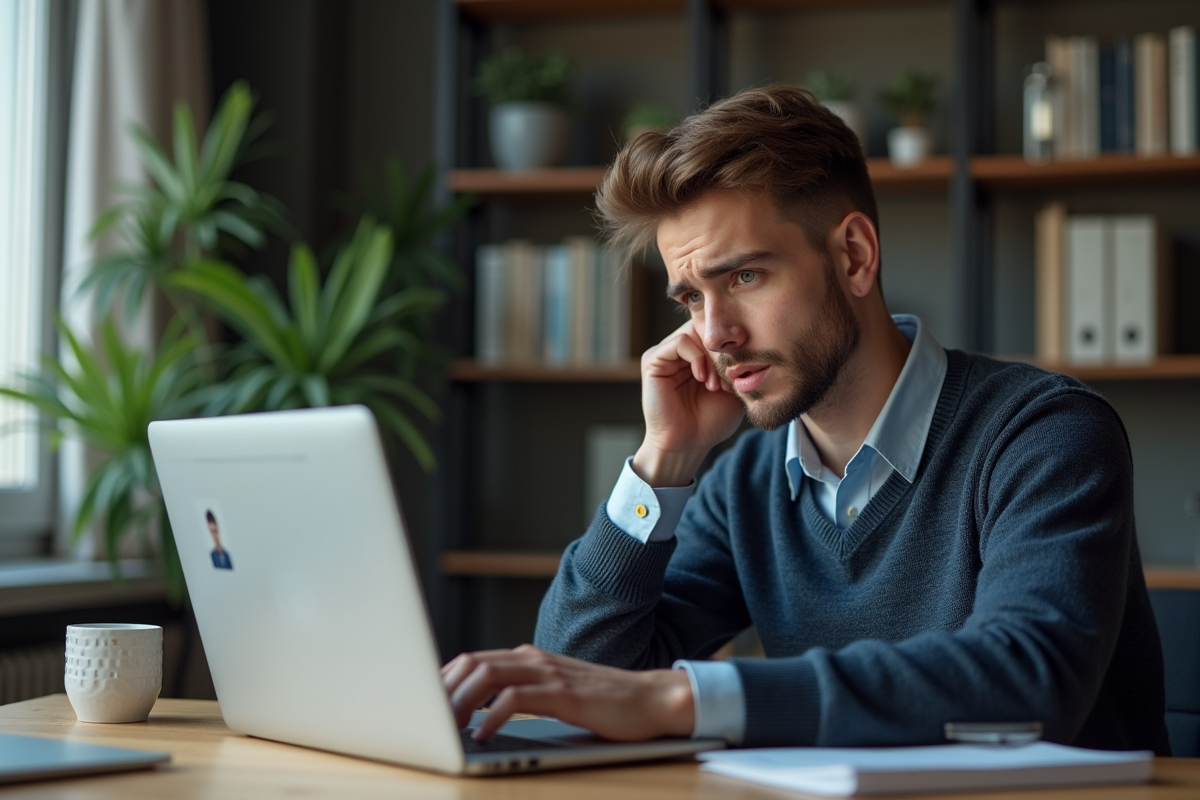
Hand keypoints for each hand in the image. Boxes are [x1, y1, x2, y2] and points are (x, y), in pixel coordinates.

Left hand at [441, 645, 694, 741]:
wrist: (650, 699)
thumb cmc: (603, 702)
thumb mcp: (554, 693)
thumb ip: (523, 692)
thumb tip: (480, 710)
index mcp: (528, 657)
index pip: (472, 660)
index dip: (443, 681)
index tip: (424, 705)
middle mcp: (534, 659)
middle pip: (472, 663)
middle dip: (443, 690)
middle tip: (426, 719)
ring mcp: (549, 673)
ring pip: (488, 675)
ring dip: (460, 701)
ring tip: (446, 728)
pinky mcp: (563, 694)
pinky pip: (516, 699)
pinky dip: (492, 716)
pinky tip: (481, 736)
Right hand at [634, 320, 744, 485]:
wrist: (689, 444)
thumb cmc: (710, 421)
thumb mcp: (733, 386)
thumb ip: (737, 361)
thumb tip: (746, 336)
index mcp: (698, 354)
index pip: (717, 328)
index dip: (733, 341)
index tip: (744, 364)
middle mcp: (681, 350)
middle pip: (707, 326)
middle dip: (723, 350)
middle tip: (730, 377)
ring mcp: (666, 354)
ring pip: (695, 332)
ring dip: (711, 357)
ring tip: (715, 384)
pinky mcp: (653, 360)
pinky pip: (679, 342)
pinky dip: (696, 358)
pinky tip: (702, 379)